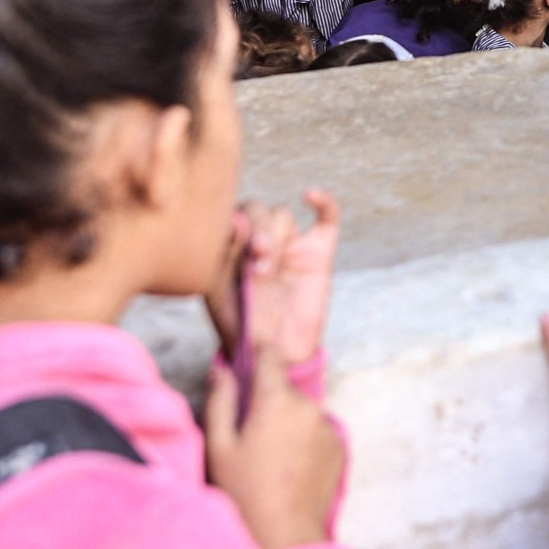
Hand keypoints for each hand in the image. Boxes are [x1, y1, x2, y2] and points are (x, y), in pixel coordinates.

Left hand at [204, 191, 341, 370]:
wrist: (272, 353)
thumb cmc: (241, 326)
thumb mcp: (221, 292)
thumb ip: (225, 256)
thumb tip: (235, 219)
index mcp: (232, 246)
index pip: (232, 215)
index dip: (233, 226)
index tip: (234, 249)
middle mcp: (260, 240)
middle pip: (258, 209)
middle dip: (256, 231)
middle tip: (258, 262)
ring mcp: (291, 245)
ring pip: (283, 215)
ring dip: (275, 235)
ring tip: (269, 269)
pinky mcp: (319, 251)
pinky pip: (328, 217)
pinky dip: (323, 202)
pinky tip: (310, 195)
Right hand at [205, 342, 343, 548]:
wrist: (285, 535)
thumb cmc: (244, 492)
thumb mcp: (219, 446)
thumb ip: (221, 400)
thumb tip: (225, 370)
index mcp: (277, 401)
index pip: (270, 355)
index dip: (257, 351)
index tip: (248, 355)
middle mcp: (309, 407)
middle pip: (285, 388)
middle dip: (268, 399)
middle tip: (248, 430)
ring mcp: (328, 428)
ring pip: (301, 411)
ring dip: (286, 421)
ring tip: (268, 456)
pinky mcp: (339, 448)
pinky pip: (316, 431)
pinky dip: (303, 439)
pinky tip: (287, 467)